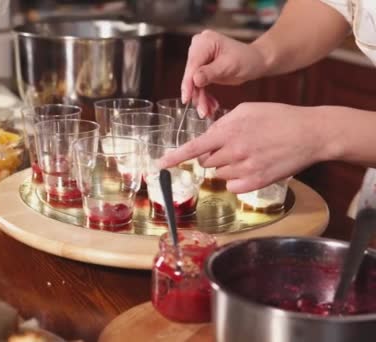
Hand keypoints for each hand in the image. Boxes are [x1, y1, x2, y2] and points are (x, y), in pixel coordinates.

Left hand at [160, 103, 328, 192]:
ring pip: (219, 173)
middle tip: (233, 145)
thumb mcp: (246, 110)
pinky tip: (253, 166)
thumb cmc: (278, 118)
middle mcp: (233, 152)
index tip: (159, 165)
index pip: (193, 148)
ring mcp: (245, 169)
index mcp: (228, 132)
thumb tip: (208, 136)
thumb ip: (222, 123)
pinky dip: (238, 179)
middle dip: (212, 155)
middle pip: (205, 162)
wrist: (310, 133)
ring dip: (226, 166)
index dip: (174, 158)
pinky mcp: (256, 183)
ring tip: (249, 153)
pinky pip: (233, 186)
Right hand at [182, 30, 268, 116]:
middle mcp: (198, 48)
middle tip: (203, 111)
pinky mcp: (202, 69)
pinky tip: (211, 105)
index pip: (192, 64)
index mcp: (204, 42)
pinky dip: (204, 96)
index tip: (186, 98)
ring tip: (208, 111)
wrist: (256, 62)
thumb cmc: (247, 59)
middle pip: (191, 75)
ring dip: (201, 99)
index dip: (188, 83)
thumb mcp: (229, 66)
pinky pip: (199, 85)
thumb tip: (194, 80)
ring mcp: (199, 59)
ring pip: (194, 83)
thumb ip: (210, 72)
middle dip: (197, 94)